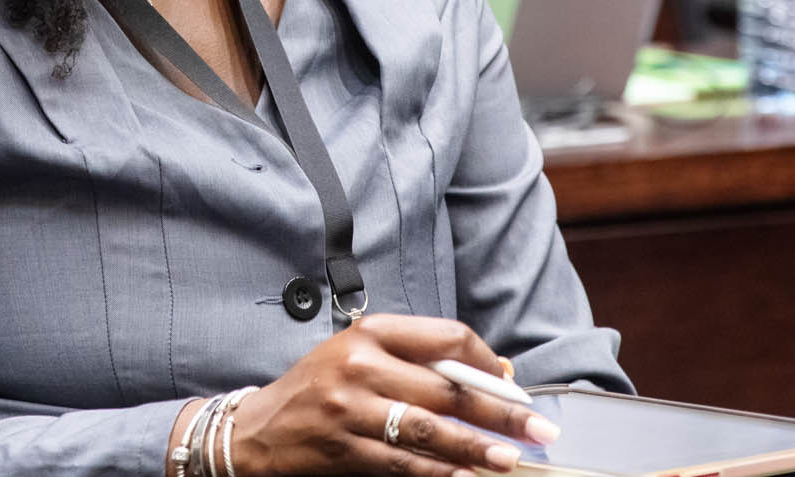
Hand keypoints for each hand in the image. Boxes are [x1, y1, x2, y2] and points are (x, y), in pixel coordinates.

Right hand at [224, 313, 560, 475]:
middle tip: (538, 429)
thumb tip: (488, 377)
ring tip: (510, 459)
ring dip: (475, 447)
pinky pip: (402, 464)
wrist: (256, 430)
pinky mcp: (343, 449)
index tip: (513, 385)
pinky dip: (438, 474)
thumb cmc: (318, 388)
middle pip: (447, 387)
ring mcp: (350, 408)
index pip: (446, 337)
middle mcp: (360, 364)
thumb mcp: (358, 355)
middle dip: (500, 411)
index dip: (488, 361)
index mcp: (371, 332)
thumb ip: (413, 360)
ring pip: (428, 429)